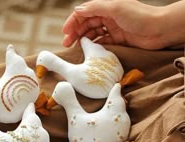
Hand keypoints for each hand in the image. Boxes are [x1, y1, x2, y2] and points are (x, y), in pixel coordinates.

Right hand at [62, 0, 182, 49]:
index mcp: (106, 6)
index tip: (65, 32)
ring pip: (93, 34)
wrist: (159, 30)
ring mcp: (113, 29)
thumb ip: (95, 8)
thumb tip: (77, 10)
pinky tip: (89, 52)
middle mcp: (108, 16)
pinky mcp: (118, 40)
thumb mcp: (115, 8)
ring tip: (75, 49)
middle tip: (66, 44)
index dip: (73, 22)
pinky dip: (95, 47)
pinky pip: (102, 44)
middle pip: (87, 24)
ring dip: (83, 40)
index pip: (84, 13)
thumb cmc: (139, 16)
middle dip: (75, 33)